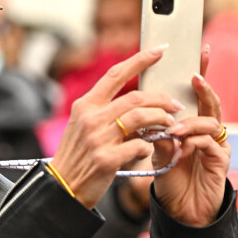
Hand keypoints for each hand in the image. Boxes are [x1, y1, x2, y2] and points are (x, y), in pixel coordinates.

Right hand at [51, 45, 181, 208]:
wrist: (62, 187)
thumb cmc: (76, 158)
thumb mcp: (81, 128)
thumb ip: (103, 113)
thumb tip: (137, 103)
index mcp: (84, 107)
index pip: (115, 74)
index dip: (140, 60)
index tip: (160, 50)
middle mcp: (90, 119)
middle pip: (136, 97)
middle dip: (161, 99)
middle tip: (175, 105)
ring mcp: (98, 139)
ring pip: (141, 118)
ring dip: (161, 119)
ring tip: (170, 125)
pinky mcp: (106, 160)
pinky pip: (139, 147)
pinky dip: (147, 147)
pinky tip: (146, 151)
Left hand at [152, 46, 229, 226]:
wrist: (181, 211)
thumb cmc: (170, 181)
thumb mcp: (158, 156)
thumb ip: (157, 137)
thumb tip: (150, 120)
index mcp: (191, 126)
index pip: (195, 96)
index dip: (199, 74)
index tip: (197, 52)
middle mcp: (207, 132)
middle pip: (210, 102)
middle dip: (204, 87)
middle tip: (194, 77)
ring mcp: (216, 144)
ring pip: (211, 121)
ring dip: (191, 123)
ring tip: (174, 131)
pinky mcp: (220, 160)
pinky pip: (210, 143)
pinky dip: (194, 142)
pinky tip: (181, 149)